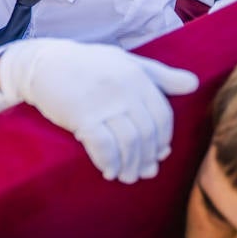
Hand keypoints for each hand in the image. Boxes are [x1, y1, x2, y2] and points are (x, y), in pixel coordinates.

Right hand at [0, 39, 198, 182]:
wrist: (42, 63)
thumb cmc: (86, 64)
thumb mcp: (125, 61)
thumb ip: (159, 74)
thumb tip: (194, 84)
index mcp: (137, 75)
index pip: (162, 116)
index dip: (163, 140)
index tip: (158, 154)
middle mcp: (124, 88)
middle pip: (147, 134)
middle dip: (147, 158)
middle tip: (142, 173)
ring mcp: (103, 102)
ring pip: (129, 143)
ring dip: (129, 165)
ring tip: (125, 175)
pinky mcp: (82, 115)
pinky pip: (104, 146)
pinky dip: (109, 162)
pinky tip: (107, 171)